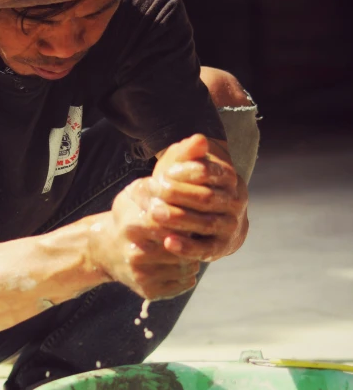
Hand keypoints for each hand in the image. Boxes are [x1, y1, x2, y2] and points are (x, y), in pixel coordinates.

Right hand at [88, 182, 200, 300]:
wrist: (103, 249)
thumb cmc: (125, 216)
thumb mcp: (134, 193)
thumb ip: (158, 184)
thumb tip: (183, 179)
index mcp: (134, 225)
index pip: (174, 222)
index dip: (188, 218)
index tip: (193, 214)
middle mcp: (137, 254)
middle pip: (184, 246)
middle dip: (193, 239)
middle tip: (196, 232)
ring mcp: (143, 276)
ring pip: (188, 266)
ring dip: (193, 256)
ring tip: (188, 247)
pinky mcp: (149, 291)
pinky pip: (184, 283)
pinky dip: (188, 273)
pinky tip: (181, 262)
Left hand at [150, 134, 247, 261]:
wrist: (207, 218)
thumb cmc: (190, 186)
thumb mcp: (187, 167)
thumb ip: (190, 153)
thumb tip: (200, 140)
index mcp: (230, 179)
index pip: (211, 173)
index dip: (187, 173)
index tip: (164, 173)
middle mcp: (236, 203)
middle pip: (207, 198)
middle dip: (178, 194)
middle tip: (154, 192)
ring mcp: (230, 226)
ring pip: (206, 223)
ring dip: (179, 219)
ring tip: (154, 212)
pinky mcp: (220, 248)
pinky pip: (205, 249)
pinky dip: (187, 247)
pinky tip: (168, 242)